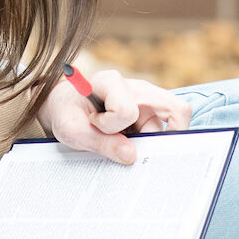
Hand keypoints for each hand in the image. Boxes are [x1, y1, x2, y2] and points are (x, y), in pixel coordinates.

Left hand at [38, 70, 191, 165]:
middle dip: (155, 139)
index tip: (93, 123)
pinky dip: (148, 146)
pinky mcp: (151, 116)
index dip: (110, 126)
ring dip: (144, 145)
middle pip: (173, 111)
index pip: (126, 110)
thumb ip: (101, 143)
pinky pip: (164, 133)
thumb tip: (132, 156)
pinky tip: (127, 147)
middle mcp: (136, 88)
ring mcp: (147, 102)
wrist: (65, 110)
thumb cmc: (67, 114)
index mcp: (111, 81)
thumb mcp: (72, 131)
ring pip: (167, 128)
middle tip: (131, 151)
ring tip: (117, 144)